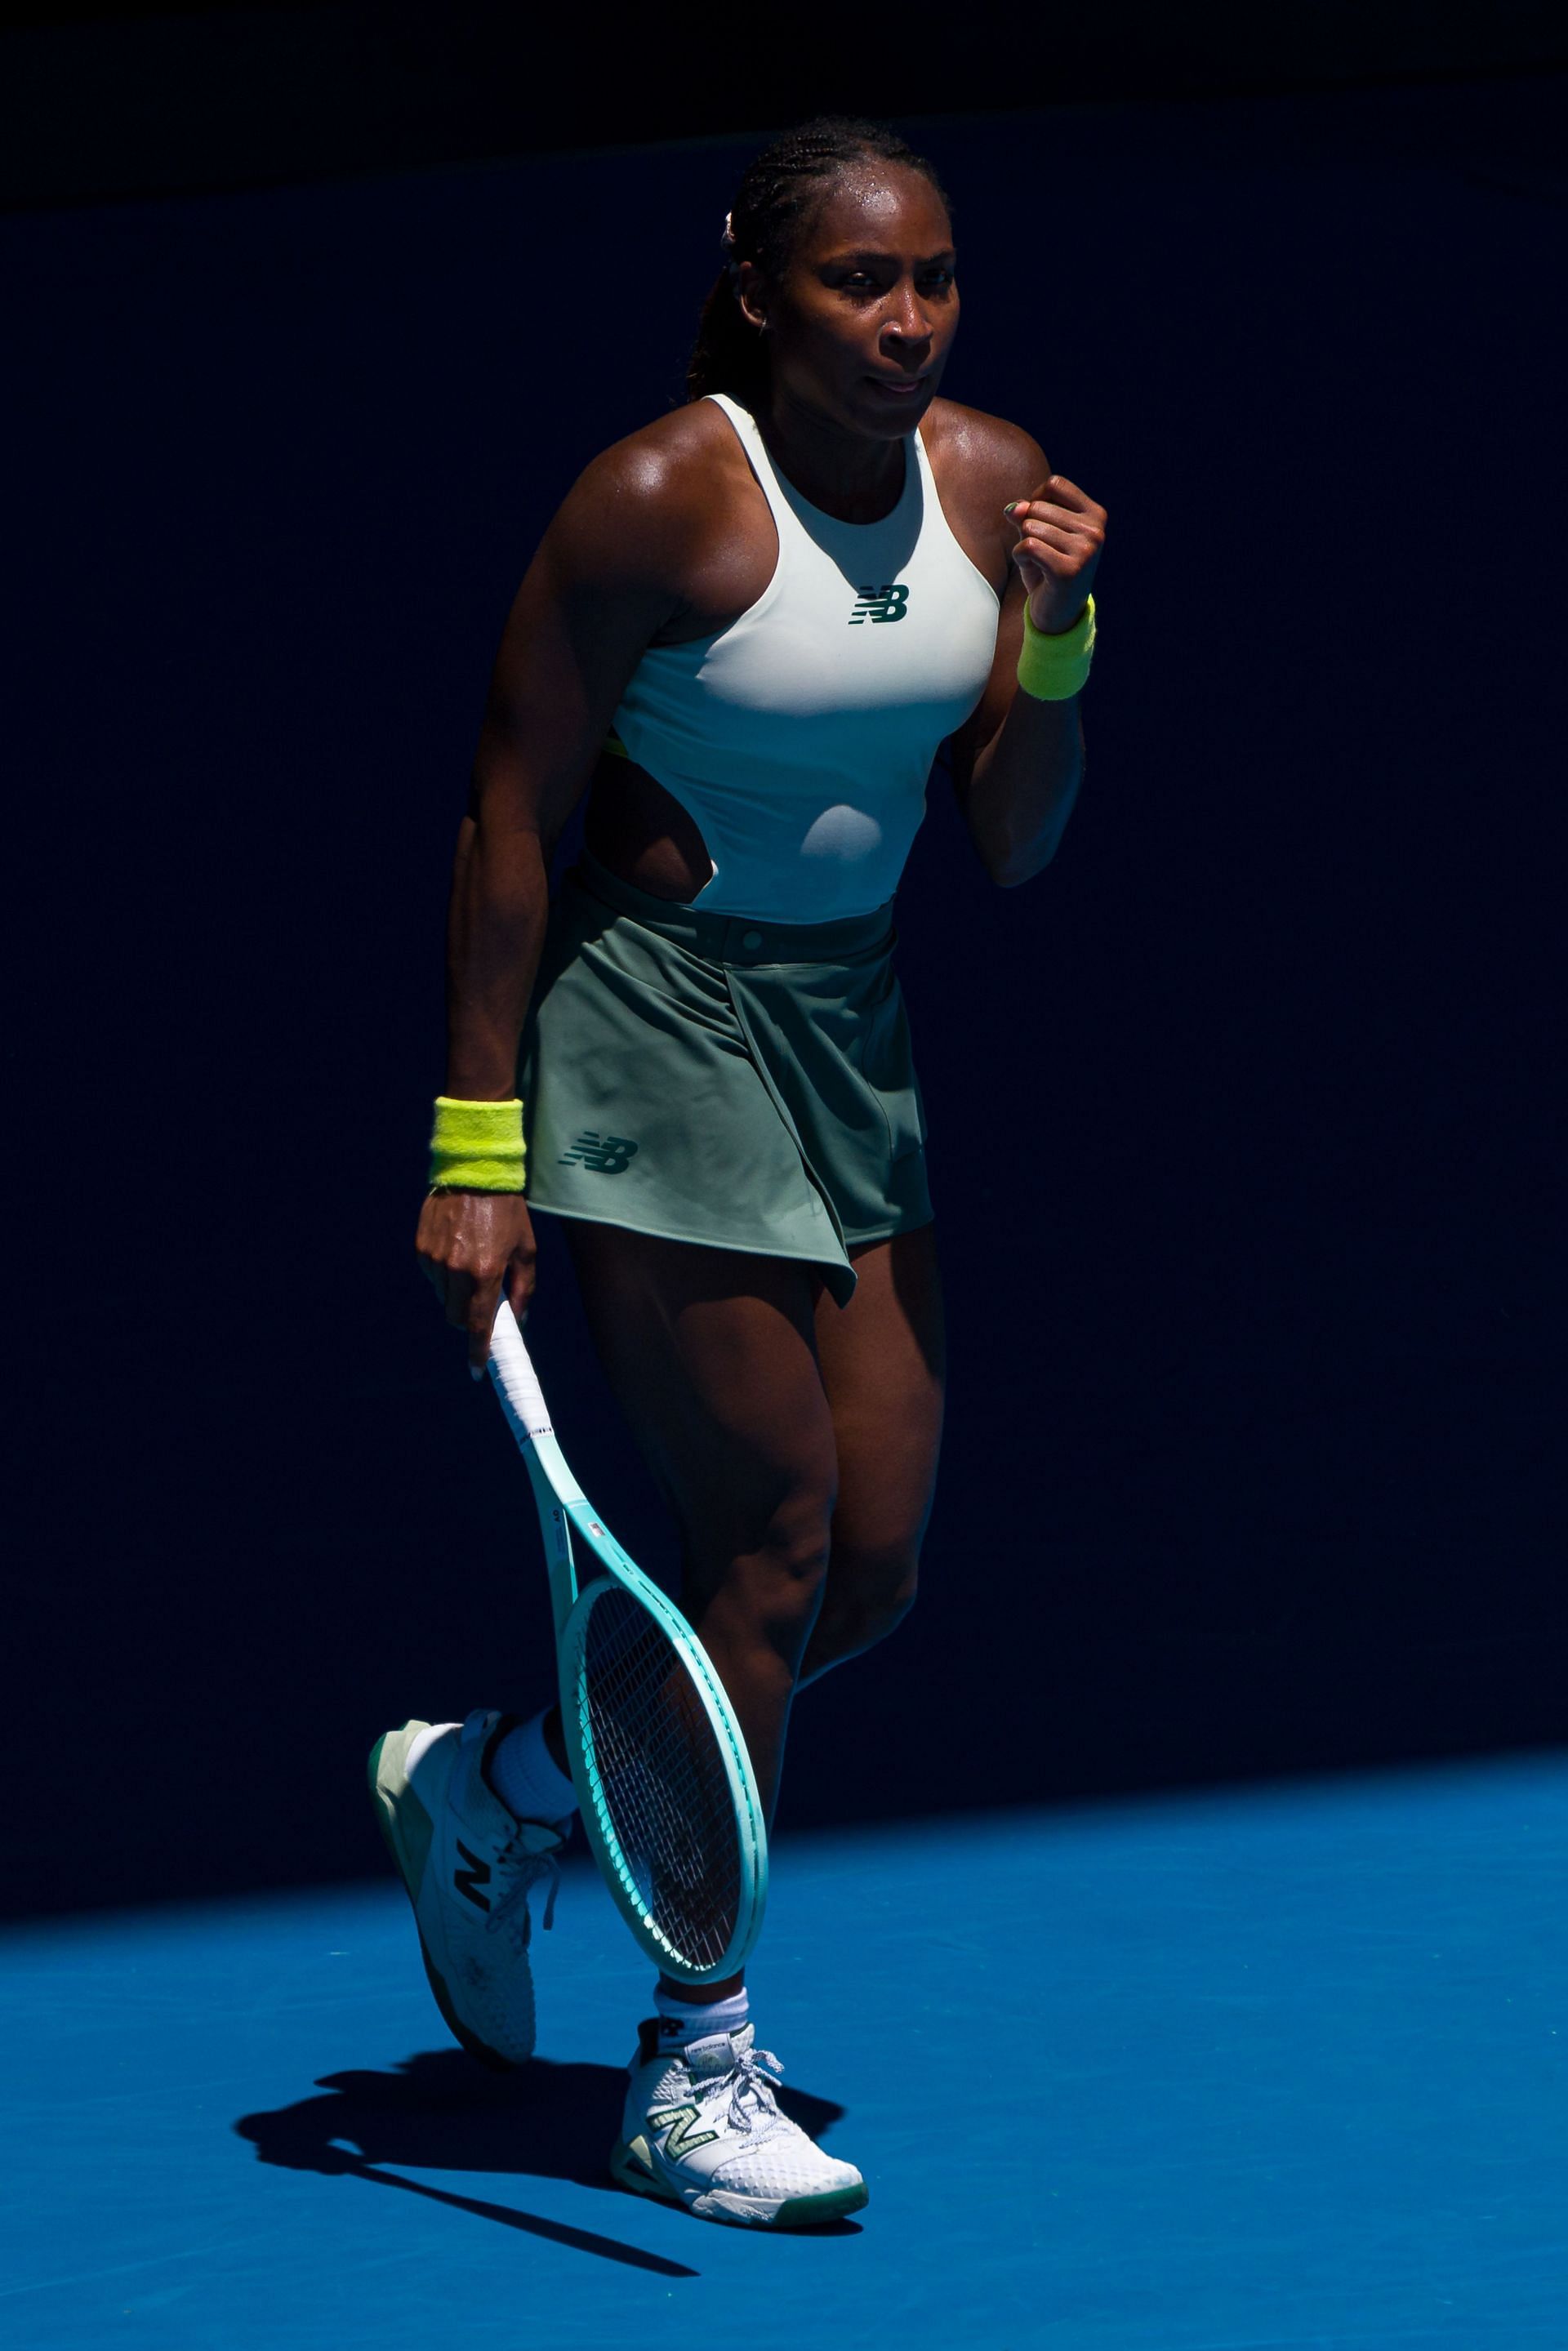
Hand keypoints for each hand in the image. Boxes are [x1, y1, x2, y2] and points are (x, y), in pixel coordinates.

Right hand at [415, 1189, 536, 1377]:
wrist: (474, 1172)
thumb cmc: (507, 1211)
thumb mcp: (526, 1248)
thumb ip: (523, 1288)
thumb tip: (519, 1319)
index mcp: (485, 1272)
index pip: (478, 1325)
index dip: (477, 1352)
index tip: (476, 1372)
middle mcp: (456, 1270)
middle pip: (454, 1318)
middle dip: (466, 1319)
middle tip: (480, 1303)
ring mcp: (434, 1259)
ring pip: (441, 1297)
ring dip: (455, 1294)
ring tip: (471, 1264)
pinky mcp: (421, 1247)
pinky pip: (431, 1276)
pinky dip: (443, 1275)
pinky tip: (457, 1251)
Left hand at [1005, 475, 1106, 634]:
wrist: (1057, 613)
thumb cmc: (1047, 568)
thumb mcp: (1037, 534)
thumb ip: (1025, 515)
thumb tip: (1014, 508)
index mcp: (1095, 515)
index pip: (1054, 484)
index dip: (1036, 500)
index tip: (1042, 524)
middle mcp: (1095, 531)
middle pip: (1038, 506)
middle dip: (1028, 527)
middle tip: (1041, 552)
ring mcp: (1085, 551)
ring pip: (1031, 526)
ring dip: (1023, 544)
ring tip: (1038, 562)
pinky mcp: (1068, 570)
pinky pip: (1027, 546)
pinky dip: (1019, 556)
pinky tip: (1032, 569)